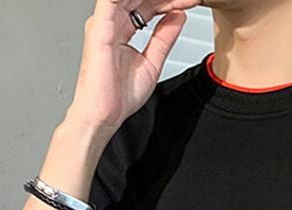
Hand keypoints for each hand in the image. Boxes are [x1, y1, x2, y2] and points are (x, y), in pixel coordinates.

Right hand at [67, 0, 202, 133]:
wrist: (103, 115)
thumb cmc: (118, 97)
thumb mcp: (152, 63)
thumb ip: (164, 38)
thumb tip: (178, 15)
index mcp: (121, 29)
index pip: (148, 5)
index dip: (170, 2)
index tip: (191, 2)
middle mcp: (111, 22)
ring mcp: (104, 22)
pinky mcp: (100, 28)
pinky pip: (113, 0)